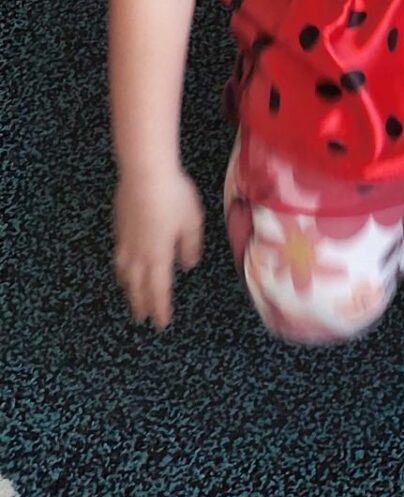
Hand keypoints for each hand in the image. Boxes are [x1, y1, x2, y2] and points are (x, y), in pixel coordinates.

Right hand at [114, 162, 203, 328]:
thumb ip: (190, 246)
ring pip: (124, 273)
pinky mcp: (118, 227)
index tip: (160, 322)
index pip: (159, 289)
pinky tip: (122, 266)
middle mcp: (138, 253)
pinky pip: (119, 257)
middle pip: (138, 286)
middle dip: (141, 303)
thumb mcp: (192, 222)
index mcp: (158, 255)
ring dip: (128, 289)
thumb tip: (188, 264)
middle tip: (141, 317)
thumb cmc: (172, 196)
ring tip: (131, 297)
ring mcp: (125, 241)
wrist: (144, 174)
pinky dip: (121, 269)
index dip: (160, 308)